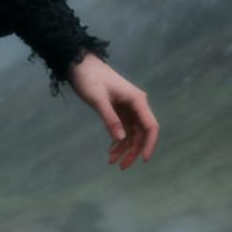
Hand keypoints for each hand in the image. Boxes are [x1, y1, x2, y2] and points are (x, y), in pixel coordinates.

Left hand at [68, 54, 158, 169]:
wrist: (80, 64)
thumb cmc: (90, 78)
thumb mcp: (99, 99)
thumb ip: (110, 119)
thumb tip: (121, 139)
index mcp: (137, 101)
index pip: (150, 126)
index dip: (150, 144)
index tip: (144, 160)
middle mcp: (136, 105)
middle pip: (141, 133)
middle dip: (133, 151)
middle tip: (121, 167)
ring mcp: (128, 108)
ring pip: (132, 134)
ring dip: (124, 149)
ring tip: (112, 162)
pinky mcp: (119, 110)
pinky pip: (123, 130)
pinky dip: (118, 141)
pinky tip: (111, 152)